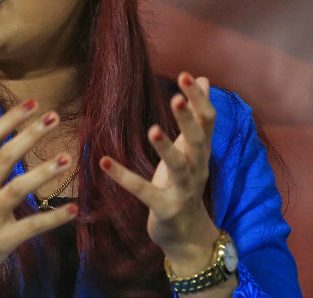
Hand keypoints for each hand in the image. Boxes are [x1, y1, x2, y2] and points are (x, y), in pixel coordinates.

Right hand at [0, 100, 78, 295]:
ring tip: (66, 158)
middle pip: (4, 158)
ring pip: (16, 189)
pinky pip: (29, 227)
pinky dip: (51, 220)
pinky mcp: (0, 240)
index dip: (10, 119)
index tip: (32, 103)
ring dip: (42, 173)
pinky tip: (72, 210)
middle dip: (29, 135)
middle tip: (54, 117)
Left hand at [99, 72, 220, 273]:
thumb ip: (197, 116)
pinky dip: (124, 177)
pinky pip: (143, 191)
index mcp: (202, 152)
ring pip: (178, 167)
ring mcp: (182, 190)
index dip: (199, 99)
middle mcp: (197, 168)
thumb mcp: (193, 150)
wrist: (190, 236)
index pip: (207, 121)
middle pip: (197, 141)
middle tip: (176, 97)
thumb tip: (206, 79)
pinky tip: (105, 161)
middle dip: (188, 120)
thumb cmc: (187, 184)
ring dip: (165, 148)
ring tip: (152, 129)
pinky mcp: (164, 208)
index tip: (186, 75)